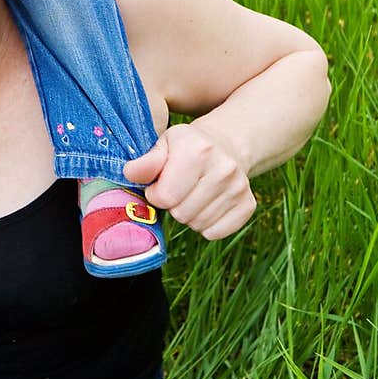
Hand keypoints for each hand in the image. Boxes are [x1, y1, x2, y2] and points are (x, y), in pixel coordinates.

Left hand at [123, 121, 256, 240]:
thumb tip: (129, 173)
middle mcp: (223, 169)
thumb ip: (146, 162)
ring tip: (191, 195)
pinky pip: (216, 233)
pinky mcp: (248, 205)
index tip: (159, 184)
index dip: (156, 194)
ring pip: (198, 225)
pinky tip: (206, 205)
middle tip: (177, 190)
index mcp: (198, 150)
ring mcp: (238, 188)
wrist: (225, 146)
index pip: (166, 197)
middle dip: (173, 206)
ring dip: (189, 216)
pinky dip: (206, 225)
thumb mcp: (164, 145)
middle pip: (182, 214)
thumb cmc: (185, 147)